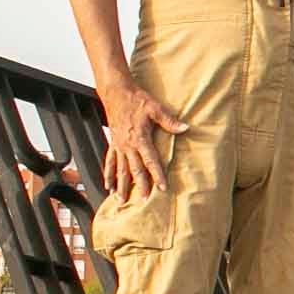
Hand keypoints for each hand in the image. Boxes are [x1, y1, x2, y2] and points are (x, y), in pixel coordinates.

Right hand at [99, 79, 187, 202]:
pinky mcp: (112, 143)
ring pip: (119, 170)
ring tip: (121, 200)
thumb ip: (169, 121)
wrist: (115, 92)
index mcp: (140, 138)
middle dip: (139, 186)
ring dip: (120, 185)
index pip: (151, 160)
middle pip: (135, 169)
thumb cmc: (136, 99)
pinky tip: (107, 186)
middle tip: (143, 201)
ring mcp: (118, 145)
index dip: (157, 175)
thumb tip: (185, 128)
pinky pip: (109, 161)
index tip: (162, 188)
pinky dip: (107, 174)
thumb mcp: (155, 108)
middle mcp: (127, 145)